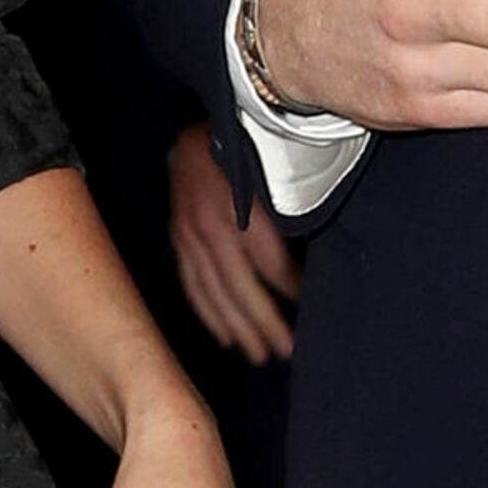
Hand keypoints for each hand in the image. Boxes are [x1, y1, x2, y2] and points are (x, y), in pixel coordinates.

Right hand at [167, 117, 298, 363]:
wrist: (194, 134)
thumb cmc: (241, 151)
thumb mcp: (270, 176)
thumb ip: (286, 217)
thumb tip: (309, 258)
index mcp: (238, 214)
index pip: (272, 266)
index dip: (292, 290)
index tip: (309, 310)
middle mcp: (210, 231)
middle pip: (241, 290)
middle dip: (265, 324)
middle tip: (286, 352)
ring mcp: (188, 239)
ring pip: (215, 295)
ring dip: (238, 328)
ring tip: (258, 354)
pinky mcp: (178, 242)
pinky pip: (193, 287)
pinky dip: (209, 314)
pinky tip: (225, 336)